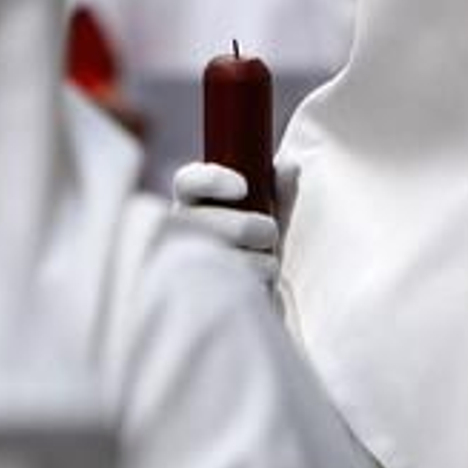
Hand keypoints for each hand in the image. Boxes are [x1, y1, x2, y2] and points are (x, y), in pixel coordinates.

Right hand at [171, 163, 281, 284]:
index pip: (188, 181)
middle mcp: (180, 229)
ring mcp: (182, 263)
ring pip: (217, 255)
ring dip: (257, 260)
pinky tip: (260, 286)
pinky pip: (227, 287)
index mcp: (192, 202)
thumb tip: (288, 167)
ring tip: (268, 265)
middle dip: (245, 226)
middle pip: (204, 220)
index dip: (212, 180)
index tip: (243, 188)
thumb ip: (280, 192)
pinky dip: (255, 284)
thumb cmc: (254, 248)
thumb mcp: (271, 218)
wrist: (249, 300)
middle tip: (269, 233)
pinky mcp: (195, 295)